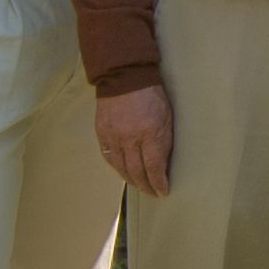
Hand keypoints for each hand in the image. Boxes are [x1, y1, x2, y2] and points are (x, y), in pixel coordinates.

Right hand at [95, 85, 174, 200]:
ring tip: (139, 185)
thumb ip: (164, 141)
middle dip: (146, 186)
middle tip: (152, 192)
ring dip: (131, 180)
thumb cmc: (151, 95)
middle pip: (136, 171)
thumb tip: (163, 164)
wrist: (125, 77)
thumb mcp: (166, 117)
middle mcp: (130, 137)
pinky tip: (123, 172)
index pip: (153, 167)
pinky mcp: (102, 133)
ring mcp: (114, 136)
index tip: (162, 192)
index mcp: (150, 132)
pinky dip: (117, 168)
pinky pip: (109, 157)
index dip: (158, 183)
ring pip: (121, 167)